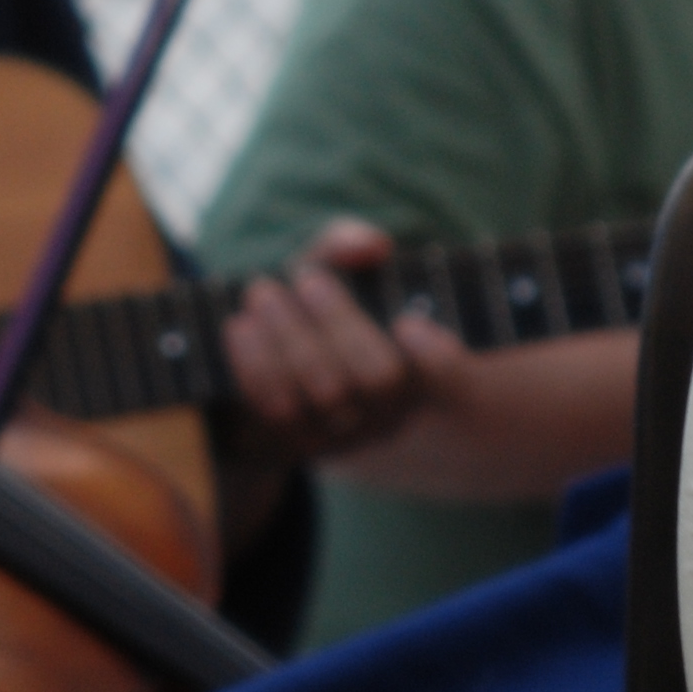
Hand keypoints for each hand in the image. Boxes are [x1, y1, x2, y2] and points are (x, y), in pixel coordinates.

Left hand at [219, 220, 453, 464]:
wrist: (294, 394)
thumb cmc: (330, 319)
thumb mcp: (341, 275)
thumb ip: (352, 244)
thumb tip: (370, 244)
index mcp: (430, 376)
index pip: (452, 378)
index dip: (437, 358)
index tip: (406, 323)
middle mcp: (397, 414)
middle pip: (379, 378)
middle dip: (340, 322)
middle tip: (308, 278)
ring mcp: (350, 438)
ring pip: (328, 394)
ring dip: (291, 338)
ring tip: (263, 292)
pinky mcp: (302, 447)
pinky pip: (280, 412)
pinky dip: (257, 366)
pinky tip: (240, 327)